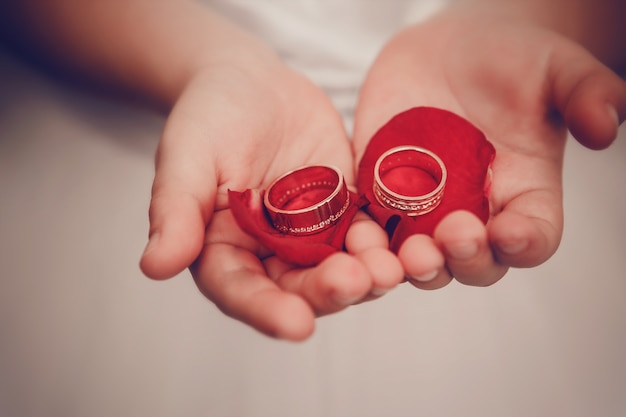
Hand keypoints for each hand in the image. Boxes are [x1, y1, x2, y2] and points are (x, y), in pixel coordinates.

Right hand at [140, 57, 402, 340]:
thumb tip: (155, 266)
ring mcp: (312, 236)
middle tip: (352, 283)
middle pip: (300, 287)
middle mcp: (270, 255)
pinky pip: (370, 234)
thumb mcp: (186, 157)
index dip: (268, 312)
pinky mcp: (346, 213)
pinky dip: (387, 242)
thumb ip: (175, 210)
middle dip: (327, 291)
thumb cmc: (209, 117)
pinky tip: (408, 243)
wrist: (253, 85)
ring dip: (367, 275)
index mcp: (224, 252)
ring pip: (341, 268)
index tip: (296, 326)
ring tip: (389, 270)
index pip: (243, 292)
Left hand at [353, 11, 625, 288]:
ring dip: (412, 264)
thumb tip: (607, 125)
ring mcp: (425, 209)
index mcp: (524, 195)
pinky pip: (372, 230)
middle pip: (473, 261)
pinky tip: (357, 236)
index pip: (531, 237)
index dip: (523, 243)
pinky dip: (365, 240)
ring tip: (405, 254)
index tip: (510, 232)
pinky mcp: (381, 196)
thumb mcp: (556, 69)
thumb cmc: (511, 62)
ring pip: (420, 258)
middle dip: (463, 259)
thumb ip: (585, 93)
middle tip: (449, 239)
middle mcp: (476, 213)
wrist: (449, 52)